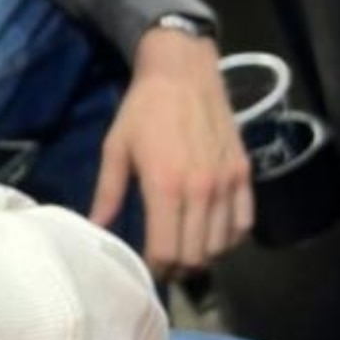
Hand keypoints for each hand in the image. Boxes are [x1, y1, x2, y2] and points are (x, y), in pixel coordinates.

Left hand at [91, 29, 252, 277]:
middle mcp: (201, 191)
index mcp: (165, 186)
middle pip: (196, 255)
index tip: (146, 269)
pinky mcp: (244, 173)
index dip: (156, 269)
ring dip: (204, 256)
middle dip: (178, 269)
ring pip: (222, 245)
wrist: (183, 70)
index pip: (166, 251)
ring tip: (186, 250)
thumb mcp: (116, 148)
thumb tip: (94, 229)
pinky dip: (230, 238)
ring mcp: (227, 183)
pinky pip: (244, 223)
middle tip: (164, 264)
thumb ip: (107, 193)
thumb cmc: (144, 108)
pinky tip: (213, 234)